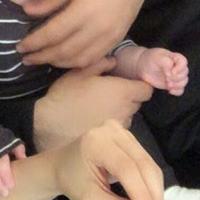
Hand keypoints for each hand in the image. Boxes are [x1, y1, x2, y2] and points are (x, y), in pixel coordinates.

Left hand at [19, 0, 153, 68]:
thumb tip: (26, 11)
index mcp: (83, 11)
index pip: (53, 33)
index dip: (34, 43)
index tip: (20, 46)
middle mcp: (96, 29)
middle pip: (63, 51)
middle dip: (42, 57)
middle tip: (26, 58)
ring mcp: (108, 38)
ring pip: (77, 59)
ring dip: (57, 63)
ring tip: (41, 60)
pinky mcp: (115, 41)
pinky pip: (92, 59)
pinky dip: (75, 63)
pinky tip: (64, 60)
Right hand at [33, 58, 152, 151]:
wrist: (53, 124)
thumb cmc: (68, 94)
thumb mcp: (81, 72)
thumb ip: (101, 64)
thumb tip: (113, 61)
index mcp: (122, 91)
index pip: (147, 90)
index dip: (141, 84)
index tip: (129, 81)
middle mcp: (126, 109)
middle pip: (138, 102)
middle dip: (130, 96)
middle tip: (113, 91)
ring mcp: (120, 125)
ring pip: (129, 115)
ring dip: (122, 109)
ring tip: (104, 105)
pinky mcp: (111, 137)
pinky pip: (119, 126)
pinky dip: (114, 121)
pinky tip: (98, 118)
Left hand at [55, 118, 169, 199]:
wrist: (62, 165)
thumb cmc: (73, 183)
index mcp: (97, 142)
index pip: (127, 170)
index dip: (143, 198)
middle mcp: (113, 131)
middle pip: (144, 166)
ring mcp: (123, 131)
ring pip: (150, 166)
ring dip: (157, 197)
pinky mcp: (130, 138)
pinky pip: (147, 164)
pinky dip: (152, 188)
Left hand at [136, 48, 188, 95]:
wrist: (142, 67)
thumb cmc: (149, 59)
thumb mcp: (156, 57)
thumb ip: (165, 62)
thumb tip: (171, 73)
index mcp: (174, 57)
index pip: (183, 61)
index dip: (180, 68)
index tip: (171, 72)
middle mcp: (177, 66)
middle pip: (185, 73)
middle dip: (177, 78)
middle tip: (167, 79)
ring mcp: (175, 76)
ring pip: (184, 81)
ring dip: (178, 85)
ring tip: (168, 85)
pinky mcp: (172, 84)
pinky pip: (180, 90)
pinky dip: (177, 91)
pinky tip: (169, 91)